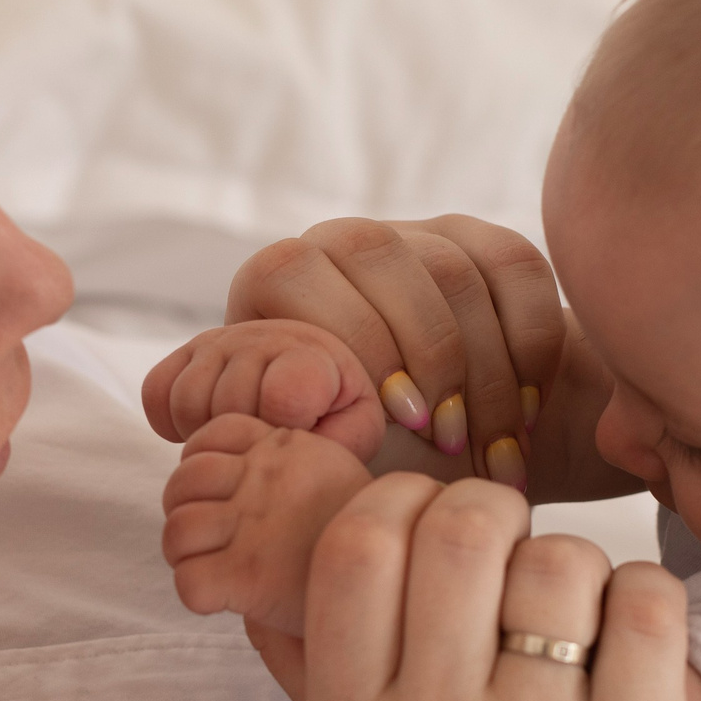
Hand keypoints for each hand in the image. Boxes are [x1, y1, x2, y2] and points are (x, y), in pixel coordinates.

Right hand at [141, 319, 384, 464]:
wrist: (306, 382)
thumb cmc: (335, 410)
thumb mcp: (357, 425)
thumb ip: (347, 433)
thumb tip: (309, 429)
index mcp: (315, 338)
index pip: (283, 390)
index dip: (288, 423)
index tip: (302, 427)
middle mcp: (263, 323)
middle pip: (230, 402)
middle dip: (249, 434)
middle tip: (272, 435)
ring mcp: (220, 335)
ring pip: (188, 401)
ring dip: (211, 432)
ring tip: (245, 430)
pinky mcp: (183, 349)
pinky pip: (156, 394)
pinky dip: (175, 424)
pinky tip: (212, 424)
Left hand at [160, 415, 373, 638]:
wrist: (405, 578)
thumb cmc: (369, 535)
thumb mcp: (335, 471)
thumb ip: (289, 466)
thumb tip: (240, 467)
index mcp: (285, 445)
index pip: (208, 434)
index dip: (198, 465)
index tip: (217, 496)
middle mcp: (266, 476)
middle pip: (183, 481)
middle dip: (183, 510)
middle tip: (208, 540)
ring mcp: (254, 524)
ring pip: (176, 530)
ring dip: (184, 555)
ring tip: (214, 569)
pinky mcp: (247, 575)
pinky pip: (188, 581)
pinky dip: (197, 594)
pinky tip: (225, 600)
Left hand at [226, 216, 566, 485]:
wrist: (447, 456)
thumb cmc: (354, 464)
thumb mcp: (292, 456)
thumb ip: (239, 427)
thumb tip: (171, 408)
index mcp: (274, 285)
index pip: (292, 272)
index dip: (349, 344)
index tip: (394, 426)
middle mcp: (339, 245)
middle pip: (379, 256)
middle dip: (425, 357)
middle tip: (450, 444)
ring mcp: (416, 237)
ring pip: (454, 271)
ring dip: (483, 371)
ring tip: (492, 452)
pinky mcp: (485, 243)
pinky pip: (516, 268)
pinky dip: (528, 348)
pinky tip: (527, 416)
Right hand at [298, 473, 700, 700]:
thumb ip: (310, 669)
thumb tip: (264, 556)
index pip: (357, 544)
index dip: (402, 501)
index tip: (432, 523)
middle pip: (461, 526)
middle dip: (494, 513)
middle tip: (511, 552)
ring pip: (560, 560)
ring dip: (573, 568)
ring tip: (571, 621)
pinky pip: (647, 605)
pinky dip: (642, 598)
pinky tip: (627, 641)